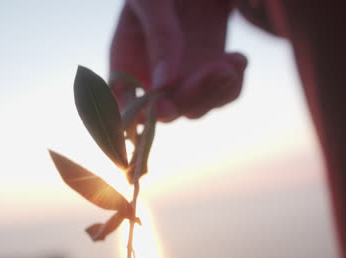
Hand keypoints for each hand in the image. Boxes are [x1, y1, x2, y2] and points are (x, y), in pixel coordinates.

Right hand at [110, 0, 246, 121]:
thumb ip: (158, 36)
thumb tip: (163, 85)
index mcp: (126, 61)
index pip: (125, 103)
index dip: (139, 114)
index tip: (163, 105)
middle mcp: (152, 77)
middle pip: (168, 110)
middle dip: (192, 97)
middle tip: (219, 69)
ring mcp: (183, 77)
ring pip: (198, 108)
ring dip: (217, 91)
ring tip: (234, 60)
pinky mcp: (209, 72)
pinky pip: (222, 95)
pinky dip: (233, 85)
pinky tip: (238, 58)